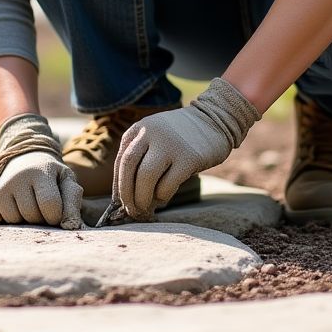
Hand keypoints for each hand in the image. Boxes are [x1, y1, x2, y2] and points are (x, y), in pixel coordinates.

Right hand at [0, 113, 82, 227]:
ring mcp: (1, 188)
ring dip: (24, 220)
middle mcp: (18, 177)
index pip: (50, 204)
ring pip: (15, 221)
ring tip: (28, 204)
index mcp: (40, 171)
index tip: (56, 210)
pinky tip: (13, 207)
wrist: (23, 158)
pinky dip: (7, 221)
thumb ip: (72, 200)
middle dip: (40, 218)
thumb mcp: (65, 179)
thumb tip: (70, 226)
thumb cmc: (49, 174)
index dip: (56, 215)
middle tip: (40, 205)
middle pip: (32, 215)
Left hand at [114, 78, 260, 220]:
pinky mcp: (189, 157)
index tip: (120, 203)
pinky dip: (162, 196)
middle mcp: (151, 133)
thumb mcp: (154, 137)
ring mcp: (170, 144)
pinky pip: (168, 184)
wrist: (214, 120)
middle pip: (128, 168)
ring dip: (142, 198)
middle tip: (131, 210)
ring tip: (145, 209)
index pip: (121, 162)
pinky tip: (164, 198)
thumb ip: (140, 158)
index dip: (118, 186)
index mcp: (139, 129)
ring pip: (145, 177)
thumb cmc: (180, 137)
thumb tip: (125, 196)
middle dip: (126, 194)